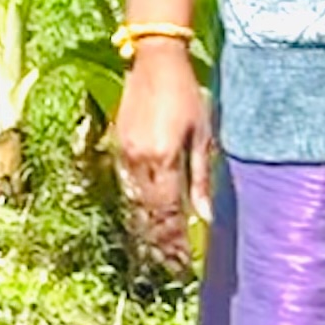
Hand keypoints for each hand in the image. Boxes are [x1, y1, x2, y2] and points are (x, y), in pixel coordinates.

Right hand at [113, 42, 213, 271]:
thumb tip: (205, 216)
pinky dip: (138, 203)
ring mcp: (125, 153)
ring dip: (147, 225)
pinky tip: (147, 214)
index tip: (182, 262)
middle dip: (160, 240)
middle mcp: (140, 160)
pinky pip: (127, 184)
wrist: (154, 61)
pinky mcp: (119, 144)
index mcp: (164, 159)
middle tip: (170, 263)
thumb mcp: (203, 136)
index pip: (169, 212)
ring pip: (135, 201)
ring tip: (160, 246)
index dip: (175, 240)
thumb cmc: (187, 95)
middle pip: (148, 212)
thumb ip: (201, 178)